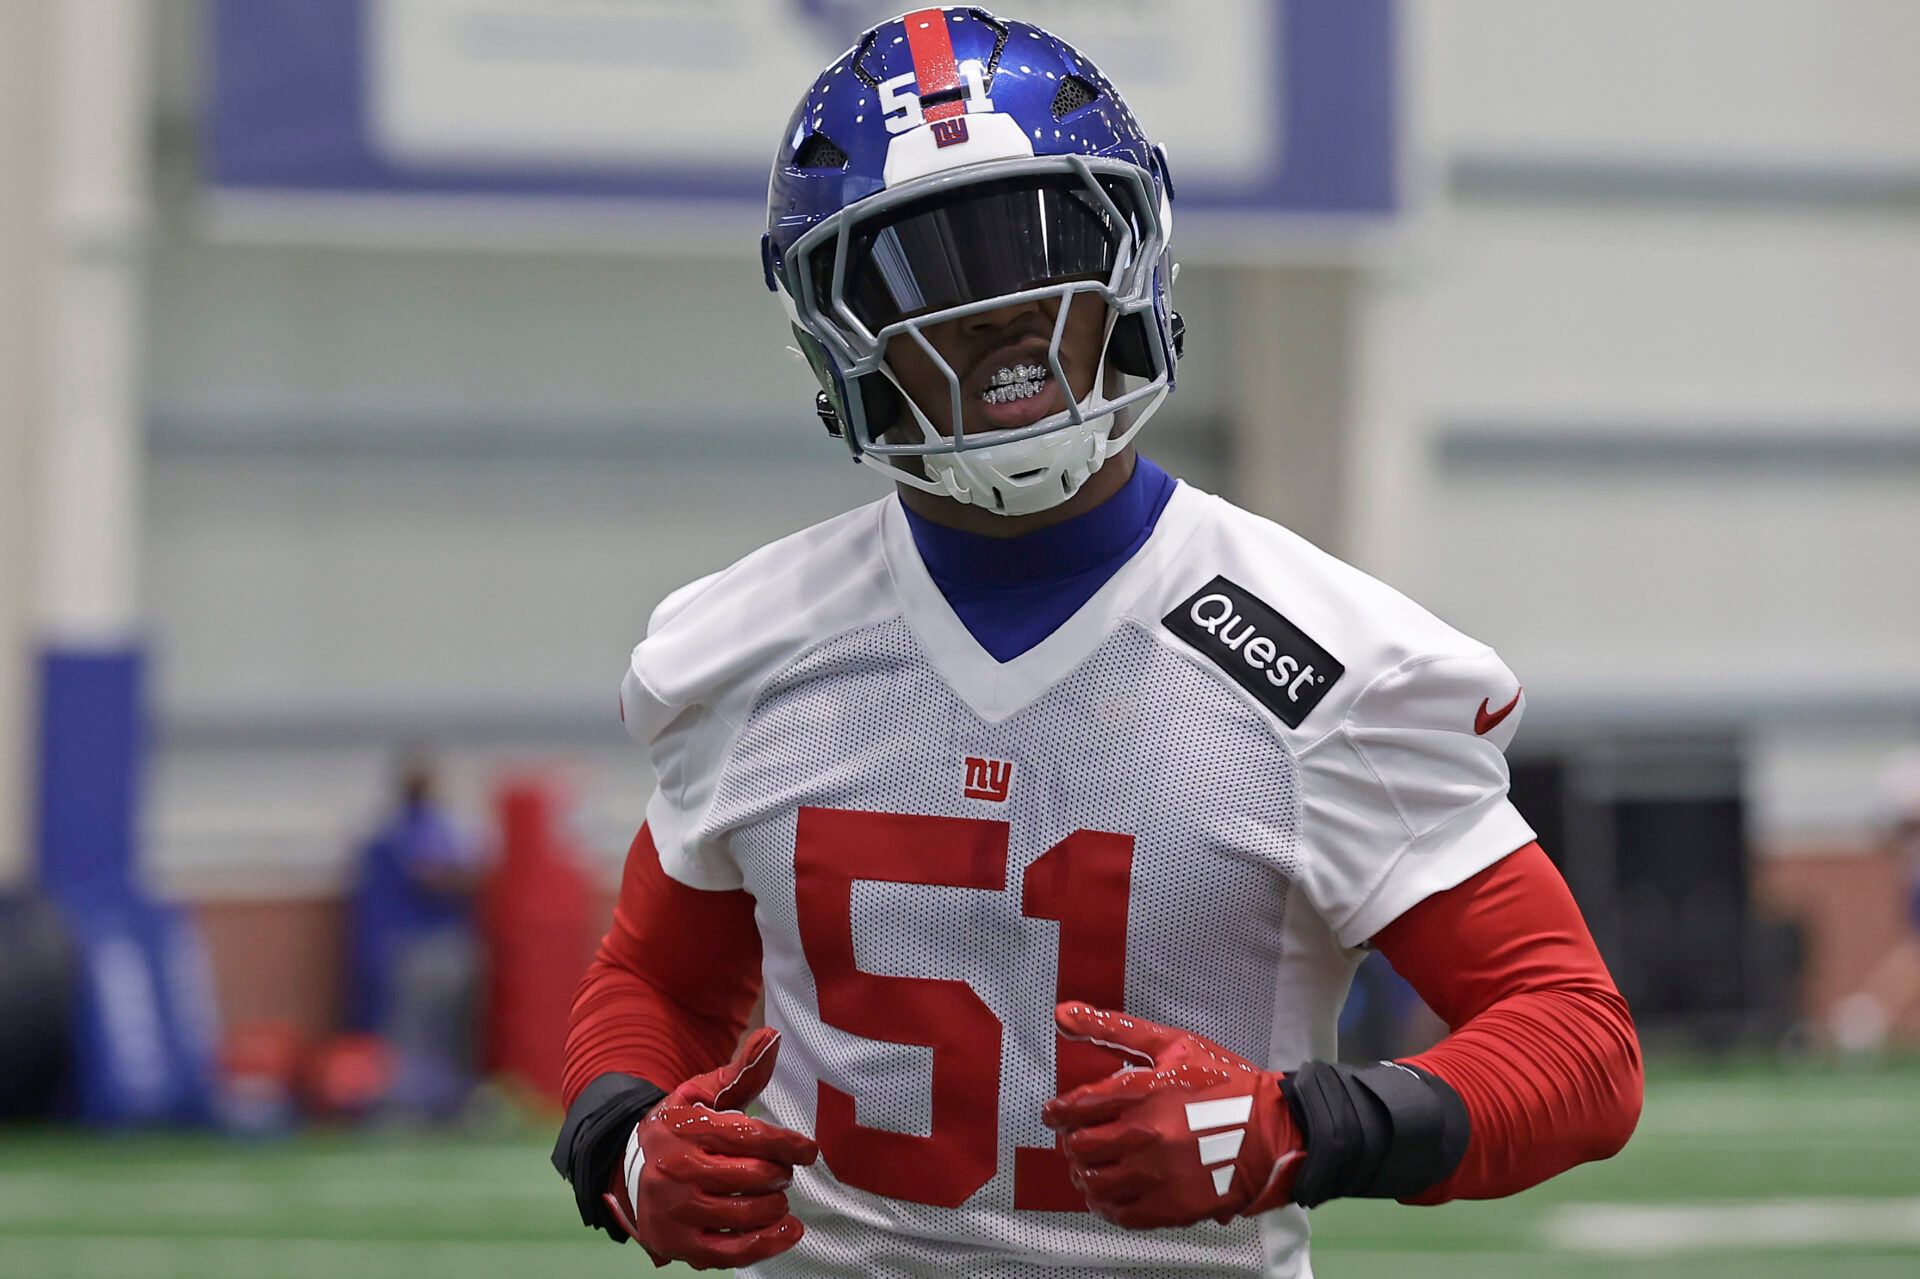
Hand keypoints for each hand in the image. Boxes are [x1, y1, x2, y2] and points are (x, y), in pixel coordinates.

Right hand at [603, 1027, 818, 1269]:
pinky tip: (788, 1230)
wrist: (626, 1168)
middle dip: (780, 1174)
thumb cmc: (678, 1127)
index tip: (808, 1150)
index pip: (749, 1136)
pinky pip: (732, 1252)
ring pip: (747, 1214)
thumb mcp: (701, 1093)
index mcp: (686, 1129)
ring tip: (777, 1198)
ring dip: (775, 1206)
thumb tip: (771, 1037)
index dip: (787, 1144)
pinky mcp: (677, 1244)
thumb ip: (741, 1072)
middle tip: (781, 1173)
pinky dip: (768, 1244)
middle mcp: (676, 1170)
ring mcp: (675, 1211)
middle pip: (754, 1177)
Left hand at [1040, 1003, 1303, 1228]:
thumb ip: (1113, 1029)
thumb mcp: (1172, 1044)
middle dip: (1070, 1142)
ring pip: (1094, 1183)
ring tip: (1092, 1165)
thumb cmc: (1224, 1082)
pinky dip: (1107, 1204)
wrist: (1274, 1130)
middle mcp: (1143, 1137)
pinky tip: (1112, 1192)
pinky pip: (1120, 1213)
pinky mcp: (1171, 1207)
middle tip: (1077, 1138)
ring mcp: (1157, 1176)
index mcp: (1141, 1093)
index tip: (1055, 1114)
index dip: (1057, 1112)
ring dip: (1084, 1174)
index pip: (1075, 1108)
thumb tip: (1061, 1013)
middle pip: (1079, 1148)